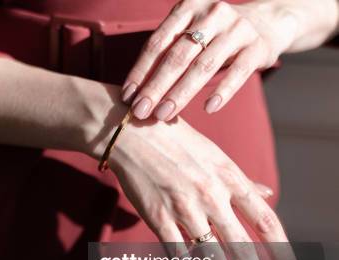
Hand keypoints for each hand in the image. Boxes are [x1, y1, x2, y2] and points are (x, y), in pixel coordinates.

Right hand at [106, 116, 296, 259]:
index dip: (281, 250)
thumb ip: (242, 180)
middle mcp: (211, 196)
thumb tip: (269, 194)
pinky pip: (176, 254)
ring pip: (211, 256)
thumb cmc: (177, 141)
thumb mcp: (216, 155)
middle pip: (242, 247)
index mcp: (230, 178)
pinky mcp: (157, 216)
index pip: (265, 220)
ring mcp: (184, 208)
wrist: (133, 132)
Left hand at [122, 0, 293, 119]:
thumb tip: (133, 92)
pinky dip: (222, 91)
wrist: (267, 22)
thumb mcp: (189, 34)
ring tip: (163, 115)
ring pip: (203, 66)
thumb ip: (165, 54)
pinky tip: (208, 109)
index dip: (140, 71)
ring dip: (180, 93)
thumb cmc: (214, 35)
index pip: (157, 43)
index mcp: (187, 8)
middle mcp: (211, 14)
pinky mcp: (258, 47)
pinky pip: (237, 72)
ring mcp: (236, 29)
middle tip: (140, 112)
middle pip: (177, 56)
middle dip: (156, 87)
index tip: (127, 96)